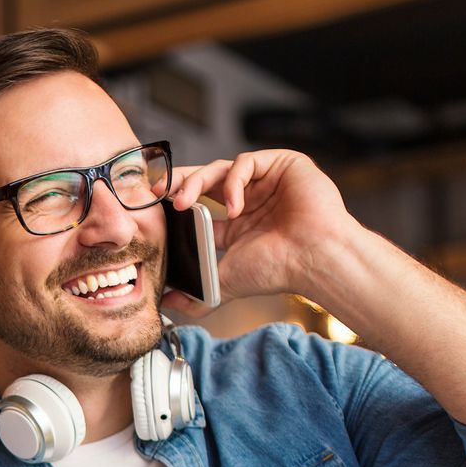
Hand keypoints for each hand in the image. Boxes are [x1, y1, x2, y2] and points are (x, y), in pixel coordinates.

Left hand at [160, 149, 360, 314]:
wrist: (315, 260)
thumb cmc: (278, 269)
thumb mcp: (225, 281)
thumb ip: (196, 293)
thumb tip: (166, 303)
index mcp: (236, 222)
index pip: (197, 205)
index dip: (174, 203)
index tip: (151, 208)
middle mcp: (249, 198)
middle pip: (204, 181)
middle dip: (177, 185)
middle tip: (156, 195)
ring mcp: (265, 180)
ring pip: (219, 168)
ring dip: (195, 182)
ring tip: (183, 203)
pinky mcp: (282, 164)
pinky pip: (245, 163)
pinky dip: (232, 183)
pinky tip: (233, 207)